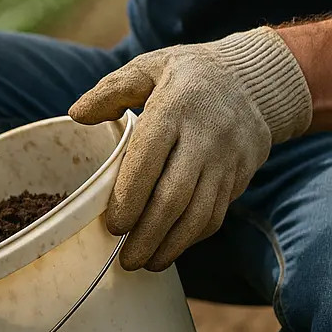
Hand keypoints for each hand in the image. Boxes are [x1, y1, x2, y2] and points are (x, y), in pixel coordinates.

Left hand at [69, 27, 310, 271]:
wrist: (256, 79)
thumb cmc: (187, 75)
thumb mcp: (149, 68)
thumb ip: (111, 90)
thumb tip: (76, 114)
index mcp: (175, 108)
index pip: (149, 158)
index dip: (130, 196)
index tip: (113, 226)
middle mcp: (205, 136)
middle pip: (175, 196)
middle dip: (148, 234)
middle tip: (125, 260)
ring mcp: (227, 159)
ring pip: (200, 212)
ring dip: (172, 245)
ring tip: (145, 263)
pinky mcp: (240, 174)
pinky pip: (217, 213)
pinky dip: (193, 237)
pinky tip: (170, 248)